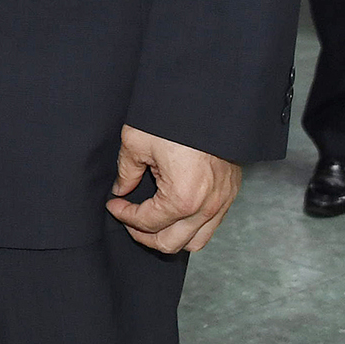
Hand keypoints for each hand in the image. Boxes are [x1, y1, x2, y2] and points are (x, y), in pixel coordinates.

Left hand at [106, 125, 240, 253]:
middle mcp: (206, 208)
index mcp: (182, 198)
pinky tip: (174, 212)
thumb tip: (122, 189)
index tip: (114, 204)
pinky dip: (190, 226)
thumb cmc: (174, 118)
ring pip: (194, 242)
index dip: (124, 215)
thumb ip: (127, 171)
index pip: (147, 223)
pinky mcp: (230, 193)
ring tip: (151, 221)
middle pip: (169, 243)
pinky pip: (210, 226)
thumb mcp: (137, 142)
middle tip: (128, 218)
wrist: (210, 100)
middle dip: (143, 234)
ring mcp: (222, 203)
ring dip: (169, 236)